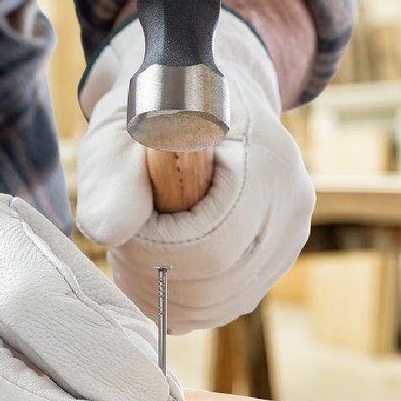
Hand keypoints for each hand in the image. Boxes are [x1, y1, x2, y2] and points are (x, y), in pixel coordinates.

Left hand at [76, 10, 313, 331]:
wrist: (200, 100)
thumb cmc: (154, 114)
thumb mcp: (121, 134)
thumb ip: (112, 180)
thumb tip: (108, 233)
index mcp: (263, 161)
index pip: (211, 246)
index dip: (154, 252)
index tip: (124, 227)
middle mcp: (292, 200)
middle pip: (221, 281)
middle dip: (157, 277)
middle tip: (125, 245)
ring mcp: (292, 231)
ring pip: (227, 301)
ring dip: (170, 294)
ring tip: (141, 252)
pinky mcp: (281, 254)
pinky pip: (234, 301)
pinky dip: (191, 300)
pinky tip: (165, 267)